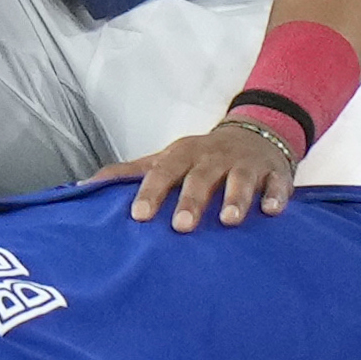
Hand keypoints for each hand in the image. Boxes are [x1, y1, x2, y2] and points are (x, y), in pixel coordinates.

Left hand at [105, 116, 300, 230]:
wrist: (255, 133)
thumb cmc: (200, 157)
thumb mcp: (166, 158)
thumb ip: (129, 174)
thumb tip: (82, 188)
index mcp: (184, 154)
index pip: (163, 169)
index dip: (151, 191)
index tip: (138, 216)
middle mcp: (214, 157)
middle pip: (201, 176)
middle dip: (191, 199)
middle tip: (181, 226)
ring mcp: (246, 164)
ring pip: (240, 179)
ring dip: (236, 198)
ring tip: (229, 221)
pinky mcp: (275, 173)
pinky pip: (278, 184)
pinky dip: (276, 196)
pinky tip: (272, 212)